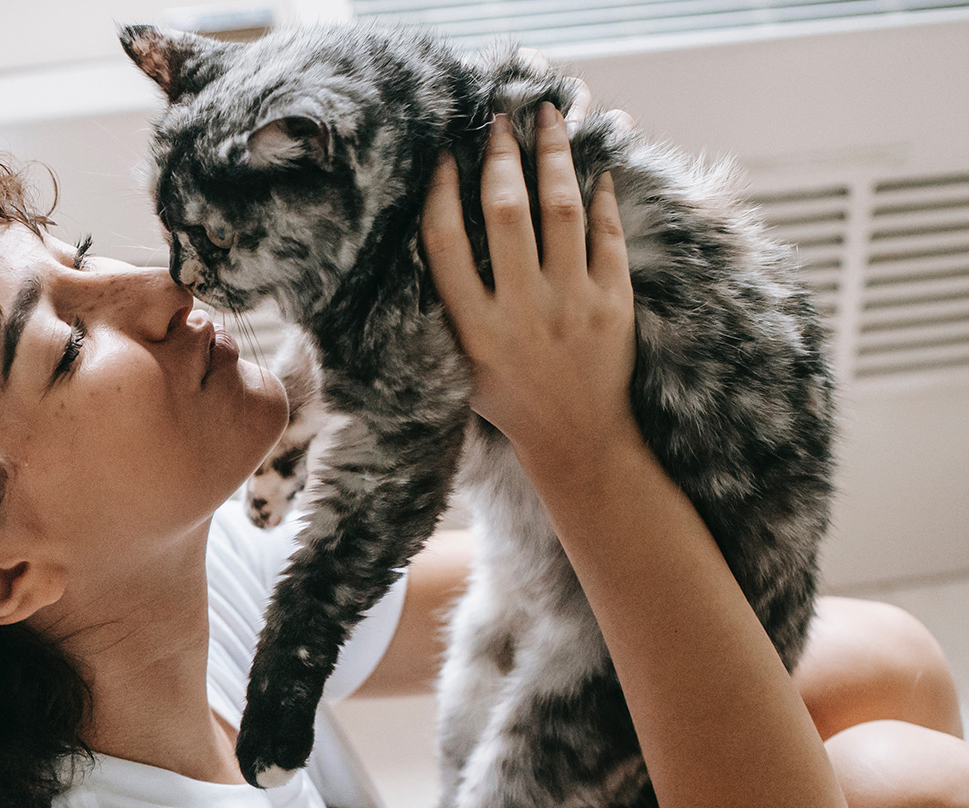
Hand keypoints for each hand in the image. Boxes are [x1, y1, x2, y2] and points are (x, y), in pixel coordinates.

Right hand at [420, 101, 636, 473]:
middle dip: (500, 157)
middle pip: (504, 213)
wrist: (578, 440)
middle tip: (499, 120)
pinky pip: (608, 236)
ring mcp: (571, 305)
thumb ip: (451, 307)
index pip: (445, 243)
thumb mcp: (462, 363)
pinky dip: (601, 198)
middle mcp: (520, 312)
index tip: (444, 154)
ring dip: (554, 157)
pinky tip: (596, 171)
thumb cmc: (511, 400)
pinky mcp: (614, 304)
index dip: (441, 191)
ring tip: (550, 119)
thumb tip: (441, 233)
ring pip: (561, 211)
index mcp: (473, 328)